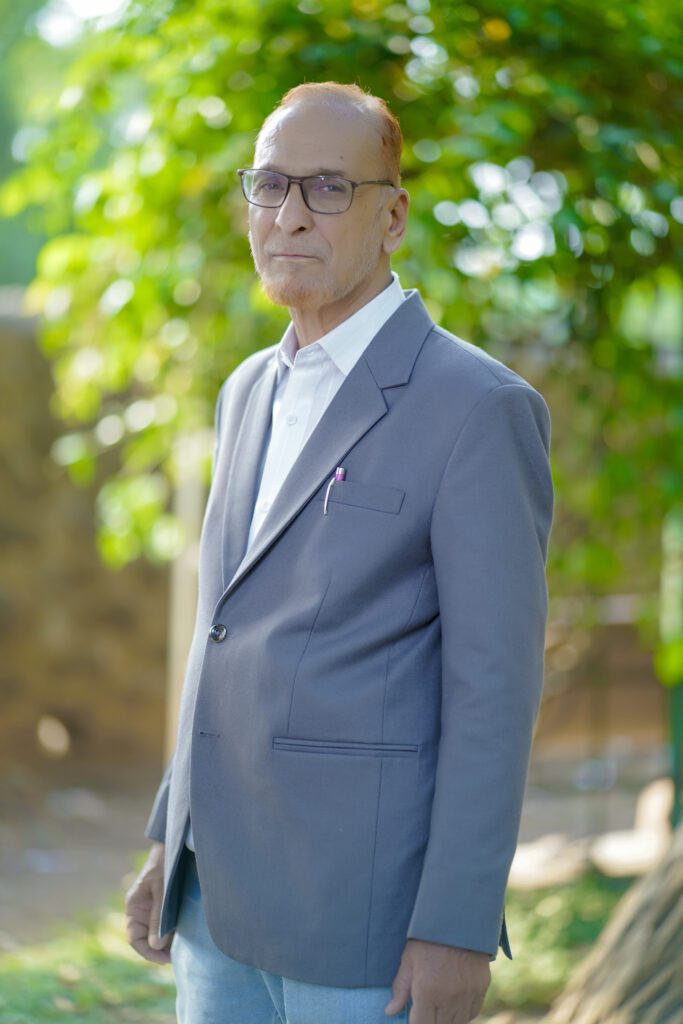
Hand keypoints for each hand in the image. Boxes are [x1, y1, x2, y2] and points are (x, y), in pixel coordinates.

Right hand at [124, 841, 173, 963]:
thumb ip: (158, 917)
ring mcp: (152, 909)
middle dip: (159, 950)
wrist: (175, 845)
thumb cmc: (165, 864)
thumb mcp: (161, 890)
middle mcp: (141, 911)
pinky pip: (166, 925)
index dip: (148, 952)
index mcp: (134, 907)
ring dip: (167, 942)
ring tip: (182, 948)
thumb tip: (156, 945)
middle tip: (176, 957)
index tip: (165, 959)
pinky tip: (184, 935)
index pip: (134, 939)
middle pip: (146, 940)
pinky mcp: (164, 906)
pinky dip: (173, 932)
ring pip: (156, 934)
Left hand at [384, 938, 490, 1023]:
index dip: (416, 1021)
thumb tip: (390, 1011)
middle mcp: (449, 999)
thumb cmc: (429, 936)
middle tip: (427, 1007)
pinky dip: (463, 1013)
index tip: (414, 1014)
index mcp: (427, 993)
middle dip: (430, 1021)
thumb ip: (400, 988)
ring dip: (447, 1019)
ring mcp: (467, 996)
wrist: (459, 918)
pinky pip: (472, 1012)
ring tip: (440, 1004)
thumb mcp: (409, 958)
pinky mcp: (481, 989)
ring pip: (458, 1023)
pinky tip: (454, 1001)